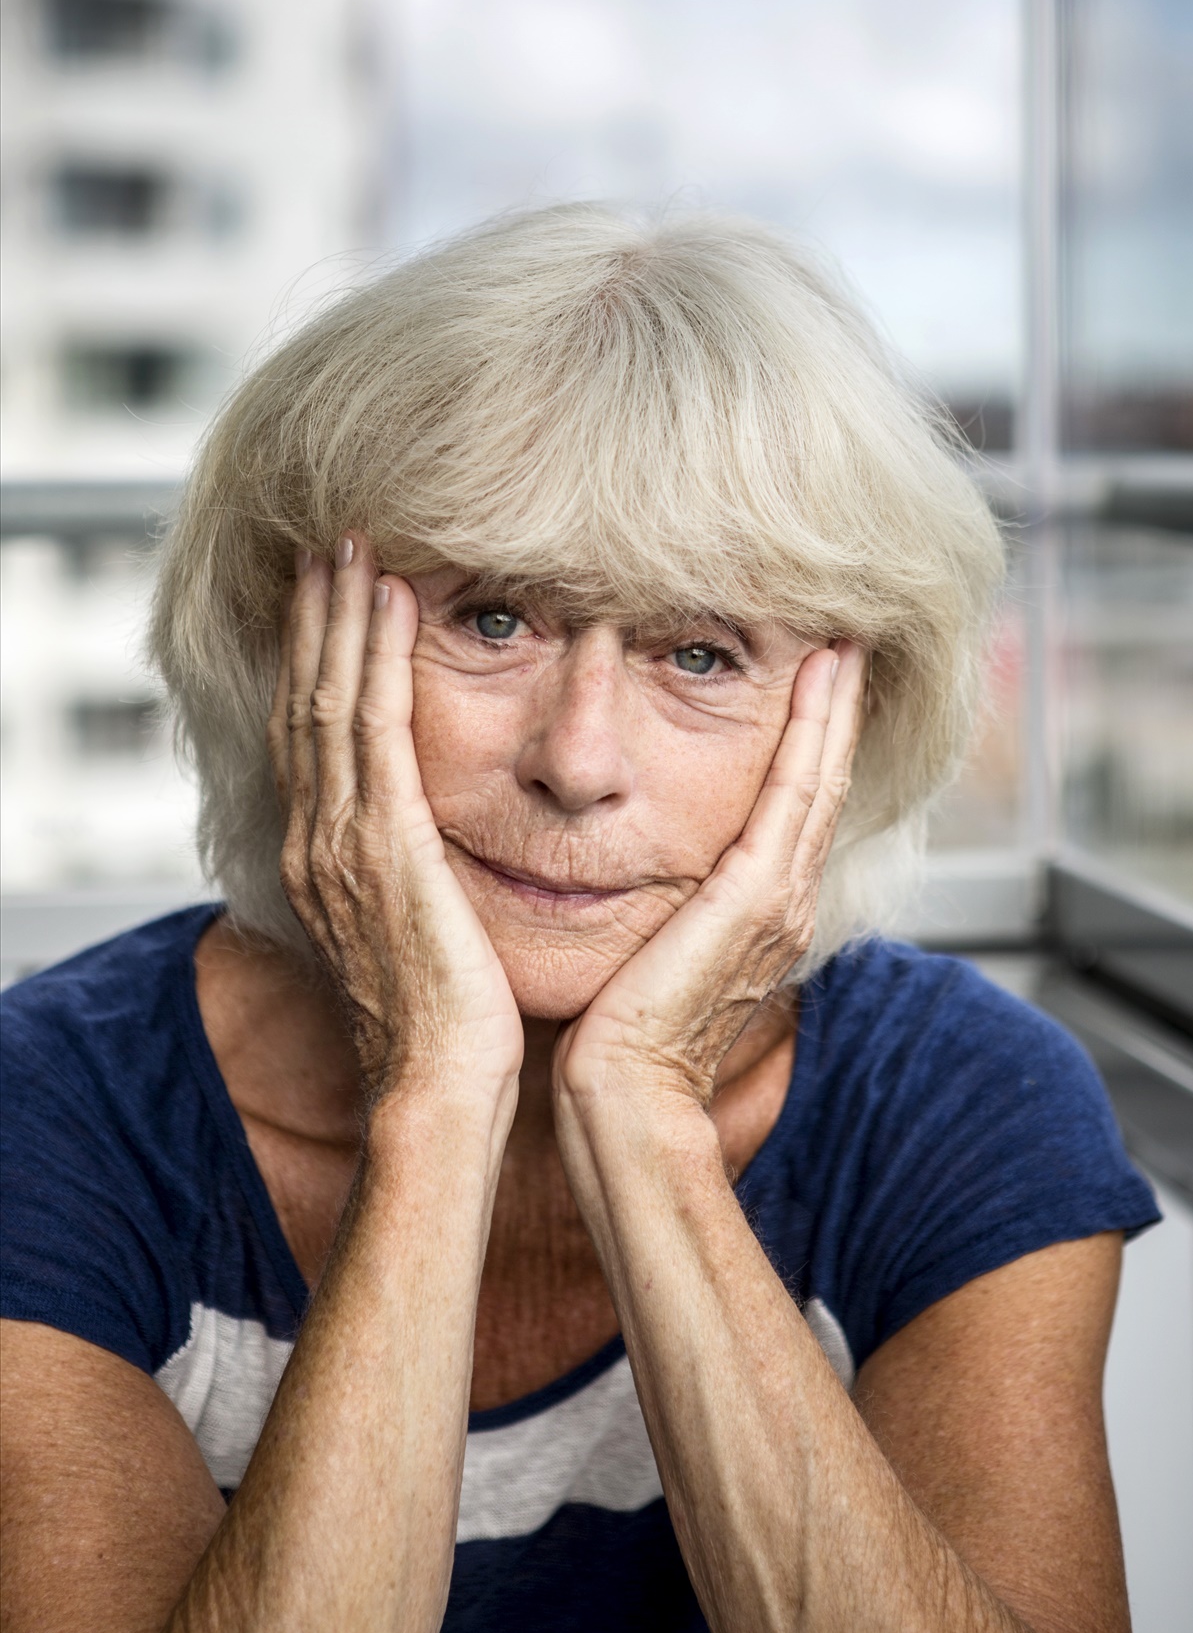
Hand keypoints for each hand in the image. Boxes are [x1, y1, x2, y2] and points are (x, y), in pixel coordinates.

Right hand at [269, 538, 522, 1098]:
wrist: (438, 1088)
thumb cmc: (447, 1024)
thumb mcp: (419, 933)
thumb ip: (415, 877)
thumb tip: (439, 847)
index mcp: (326, 859)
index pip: (312, 736)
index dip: (318, 661)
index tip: (332, 599)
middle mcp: (319, 839)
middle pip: (305, 700)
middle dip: (319, 618)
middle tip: (331, 545)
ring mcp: (342, 840)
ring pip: (329, 696)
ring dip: (342, 615)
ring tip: (352, 548)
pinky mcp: (384, 843)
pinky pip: (371, 725)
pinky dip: (374, 656)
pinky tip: (389, 603)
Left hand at [552, 639, 865, 1116]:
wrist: (622, 1095)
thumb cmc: (615, 1036)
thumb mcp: (647, 953)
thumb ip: (660, 911)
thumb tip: (641, 881)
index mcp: (758, 915)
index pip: (793, 810)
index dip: (809, 746)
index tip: (811, 685)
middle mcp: (785, 902)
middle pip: (822, 784)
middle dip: (835, 713)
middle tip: (846, 645)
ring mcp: (781, 898)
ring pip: (821, 776)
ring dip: (836, 705)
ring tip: (843, 645)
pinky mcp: (760, 896)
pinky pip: (799, 789)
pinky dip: (818, 727)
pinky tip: (824, 676)